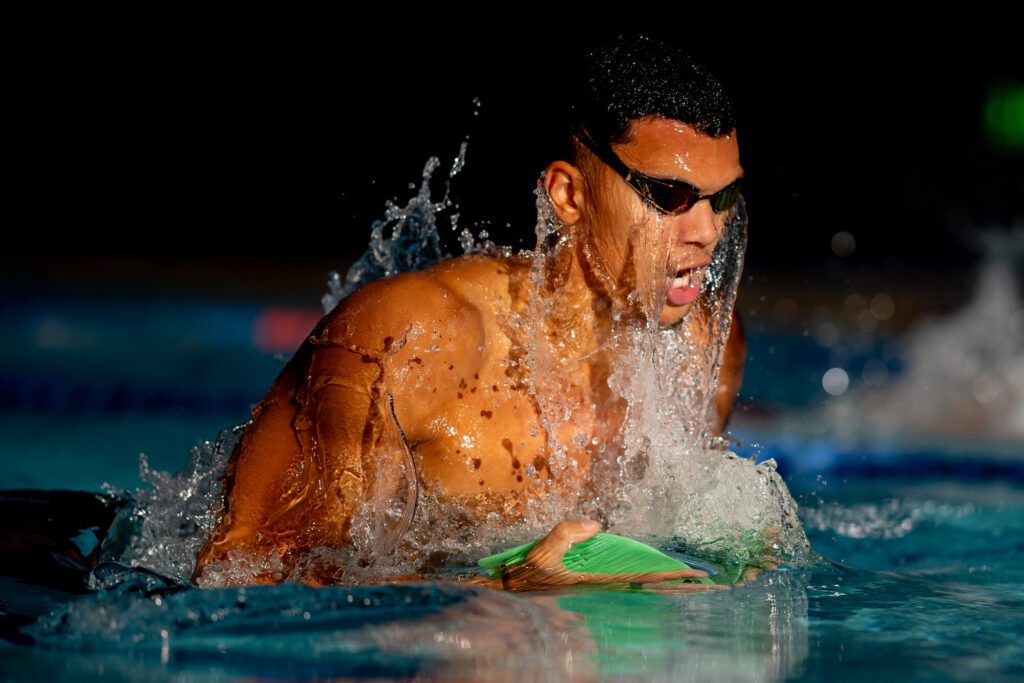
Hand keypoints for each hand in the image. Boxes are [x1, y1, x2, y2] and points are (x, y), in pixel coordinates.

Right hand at [500, 520, 726, 591]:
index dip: (677, 576)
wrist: (511, 597)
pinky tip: (669, 587)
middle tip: (723, 585)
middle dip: (688, 588)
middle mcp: (610, 591)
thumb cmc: (527, 578)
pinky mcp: (599, 591)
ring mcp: (606, 593)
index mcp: (603, 582)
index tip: (704, 575)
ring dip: (676, 591)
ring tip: (706, 586)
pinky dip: (657, 590)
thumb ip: (566, 534)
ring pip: (650, 594)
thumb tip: (596, 524)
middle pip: (657, 591)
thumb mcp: (543, 553)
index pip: (649, 579)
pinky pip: (636, 592)